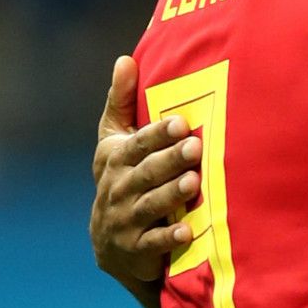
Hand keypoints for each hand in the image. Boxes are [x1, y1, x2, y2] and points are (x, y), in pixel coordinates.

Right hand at [90, 55, 201, 282]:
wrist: (111, 243)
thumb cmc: (122, 178)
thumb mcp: (115, 141)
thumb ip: (122, 102)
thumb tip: (125, 58)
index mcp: (116, 159)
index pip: (137, 143)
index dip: (158, 133)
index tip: (181, 121)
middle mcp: (118, 188)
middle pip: (146, 172)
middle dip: (170, 159)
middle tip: (196, 146)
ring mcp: (125, 219)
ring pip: (150, 204)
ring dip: (172, 193)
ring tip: (194, 181)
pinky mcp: (135, 249)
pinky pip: (153, 242)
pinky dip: (169, 237)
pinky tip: (188, 231)